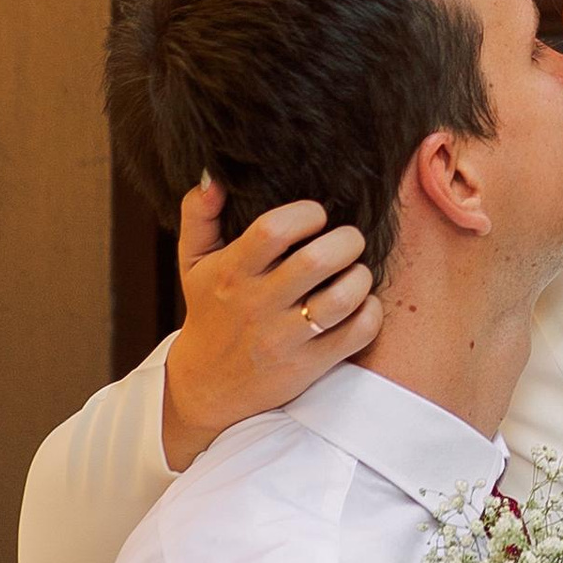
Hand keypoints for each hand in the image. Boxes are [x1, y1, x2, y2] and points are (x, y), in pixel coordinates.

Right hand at [160, 178, 381, 468]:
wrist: (206, 387)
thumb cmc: (208, 313)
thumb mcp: (192, 263)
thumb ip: (198, 215)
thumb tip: (213, 176)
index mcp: (232, 273)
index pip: (274, 231)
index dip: (306, 214)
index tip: (316, 216)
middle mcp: (258, 305)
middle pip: (318, 261)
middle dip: (346, 241)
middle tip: (348, 240)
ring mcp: (285, 339)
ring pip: (343, 298)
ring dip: (361, 276)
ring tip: (355, 270)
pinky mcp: (309, 366)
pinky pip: (357, 334)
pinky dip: (370, 312)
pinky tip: (361, 303)